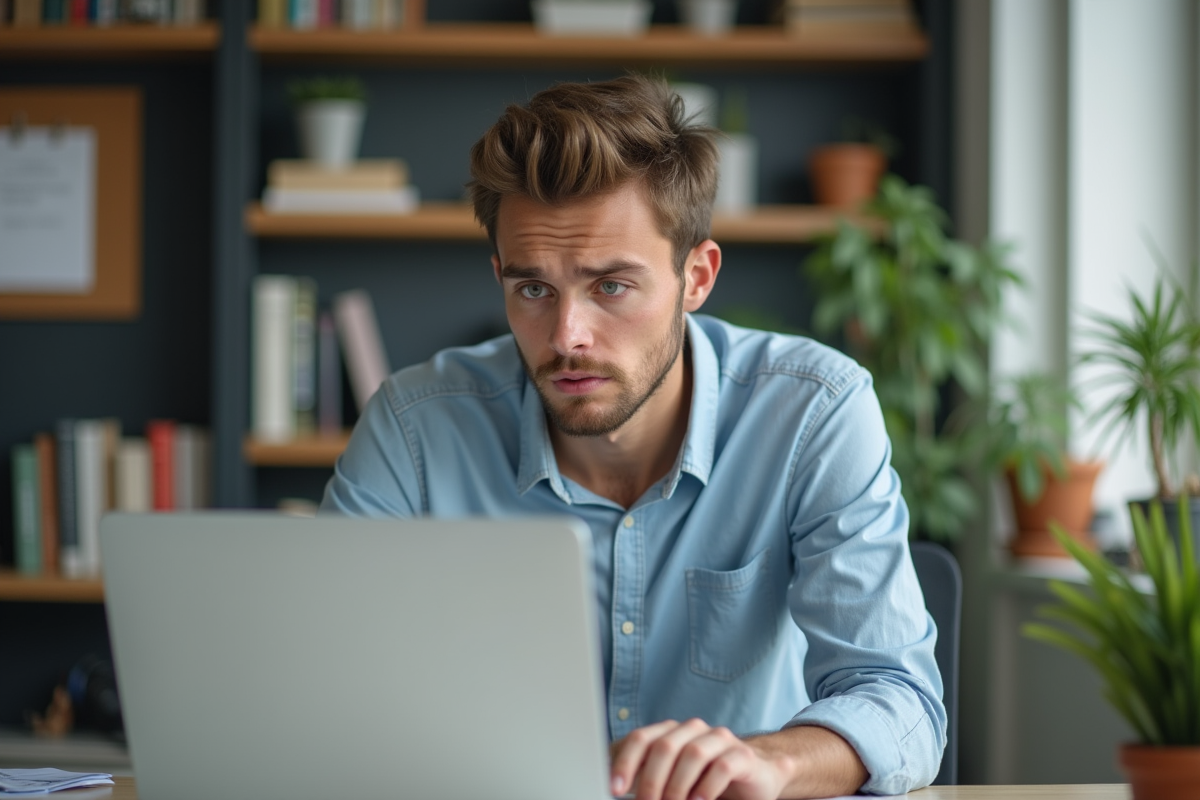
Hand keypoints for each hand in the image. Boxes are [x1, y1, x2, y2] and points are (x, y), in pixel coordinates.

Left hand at [609, 718, 791, 799]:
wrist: (753, 778)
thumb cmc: (703, 780)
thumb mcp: (668, 778)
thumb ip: (643, 777)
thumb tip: (613, 786)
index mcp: (670, 732)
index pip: (640, 738)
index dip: (625, 763)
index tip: (615, 789)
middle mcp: (693, 730)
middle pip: (664, 747)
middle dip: (651, 781)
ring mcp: (719, 739)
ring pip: (693, 754)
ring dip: (677, 786)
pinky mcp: (742, 755)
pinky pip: (723, 766)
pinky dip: (706, 787)